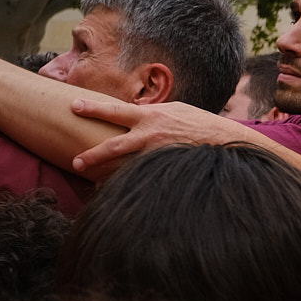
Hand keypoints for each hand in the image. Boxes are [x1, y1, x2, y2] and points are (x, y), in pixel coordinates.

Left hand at [70, 96, 248, 174]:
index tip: (73, 106)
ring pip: (126, 165)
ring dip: (108, 176)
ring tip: (94, 186)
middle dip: (92, 154)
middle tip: (75, 162)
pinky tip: (120, 194)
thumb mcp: (176, 110)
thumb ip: (154, 116)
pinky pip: (143, 177)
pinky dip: (131, 184)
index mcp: (152, 116)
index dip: (93, 108)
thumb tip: (136, 117)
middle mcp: (151, 134)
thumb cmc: (202, 124)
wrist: (227, 141)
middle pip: (114, 144)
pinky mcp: (166, 168)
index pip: (116, 110)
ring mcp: (158, 154)